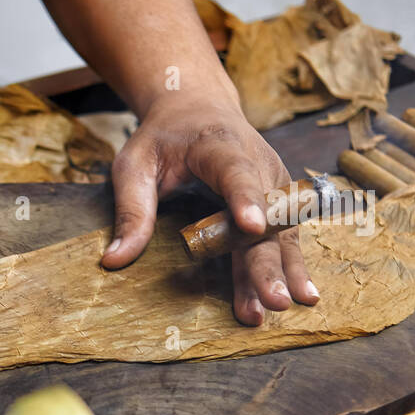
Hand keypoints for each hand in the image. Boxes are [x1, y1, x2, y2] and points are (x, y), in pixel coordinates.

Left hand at [101, 86, 319, 324]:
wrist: (197, 106)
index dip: (245, 199)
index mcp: (219, 144)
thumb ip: (130, 210)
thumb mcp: (134, 164)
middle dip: (268, 263)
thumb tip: (114, 260)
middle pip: (266, 218)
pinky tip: (300, 296)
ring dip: (283, 273)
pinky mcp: (279, 202)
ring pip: (280, 233)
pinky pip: (283, 237)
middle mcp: (259, 163)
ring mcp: (274, 184)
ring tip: (284, 308)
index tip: (252, 227)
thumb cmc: (162, 137)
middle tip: (273, 301)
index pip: (235, 173)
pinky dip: (289, 267)